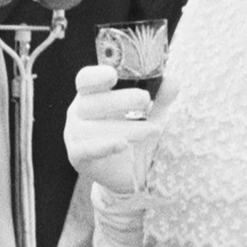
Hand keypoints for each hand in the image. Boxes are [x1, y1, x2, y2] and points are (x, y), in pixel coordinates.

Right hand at [64, 65, 168, 194]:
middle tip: (145, 100)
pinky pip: (83, 150)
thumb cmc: (137, 133)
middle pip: (90, 102)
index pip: (85, 79)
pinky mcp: (77, 157)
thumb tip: (172, 82)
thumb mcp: (152, 114)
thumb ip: (160, 98)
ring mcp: (75, 135)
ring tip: (151, 129)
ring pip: (90, 128)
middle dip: (119, 100)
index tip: (113, 75)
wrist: (132, 172)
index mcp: (92, 94)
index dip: (96, 76)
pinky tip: (121, 144)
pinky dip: (102, 147)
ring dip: (123, 127)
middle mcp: (79, 112)